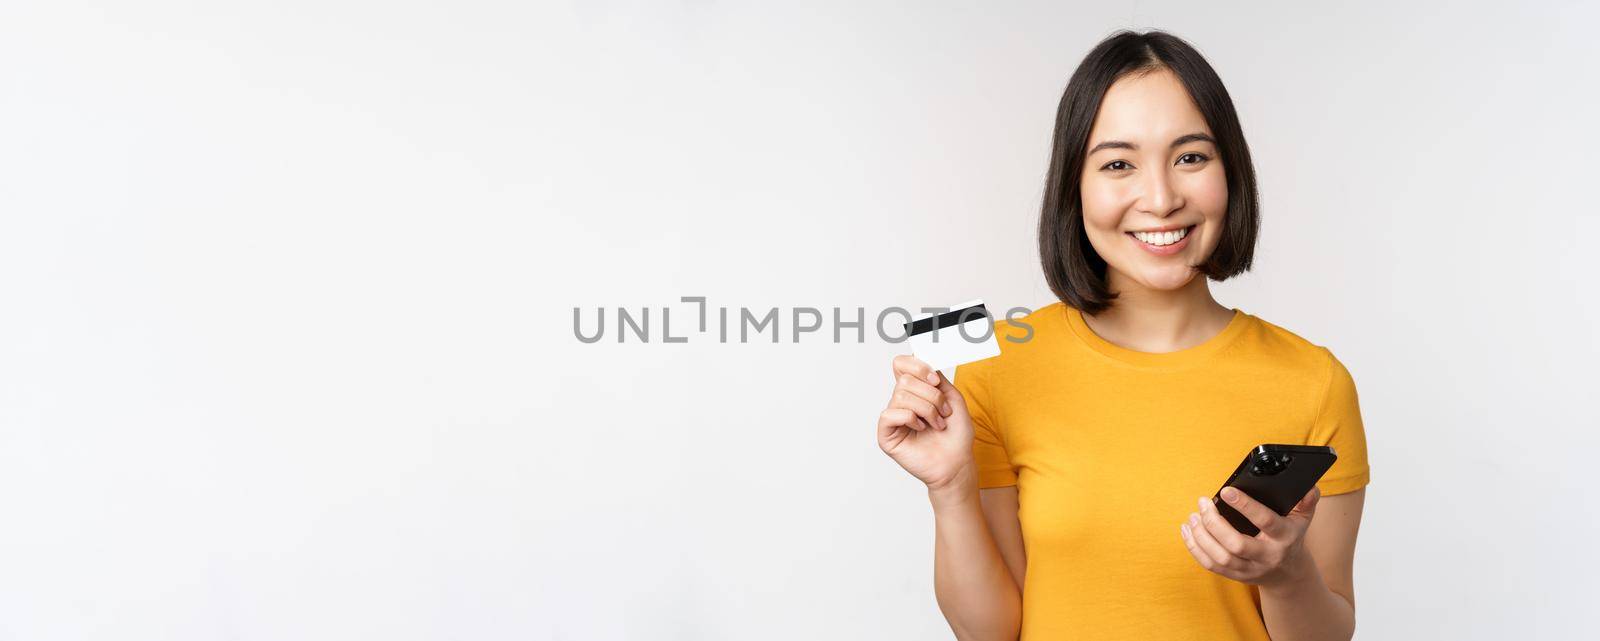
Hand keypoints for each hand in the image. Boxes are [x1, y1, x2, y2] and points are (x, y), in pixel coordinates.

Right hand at [876, 355, 974, 491]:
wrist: (958, 462)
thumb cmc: (956, 435)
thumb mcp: (953, 398)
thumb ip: (936, 377)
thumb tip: (919, 358)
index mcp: (915, 390)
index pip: (901, 364)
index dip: (918, 366)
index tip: (935, 380)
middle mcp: (901, 401)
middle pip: (905, 379)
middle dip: (931, 395)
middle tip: (943, 412)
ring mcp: (893, 417)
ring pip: (901, 396)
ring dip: (927, 410)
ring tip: (936, 424)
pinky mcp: (886, 434)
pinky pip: (890, 414)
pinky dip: (910, 419)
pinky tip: (920, 429)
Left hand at [1179, 486, 1321, 587]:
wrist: (1288, 573)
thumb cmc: (1290, 536)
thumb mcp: (1303, 518)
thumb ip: (1306, 501)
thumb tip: (1309, 487)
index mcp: (1284, 537)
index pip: (1265, 521)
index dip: (1245, 505)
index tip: (1226, 490)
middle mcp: (1267, 555)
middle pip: (1236, 544)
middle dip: (1215, 523)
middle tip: (1203, 503)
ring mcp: (1250, 569)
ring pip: (1221, 558)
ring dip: (1201, 536)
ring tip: (1194, 516)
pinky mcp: (1236, 577)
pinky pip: (1211, 566)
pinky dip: (1195, 548)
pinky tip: (1188, 530)